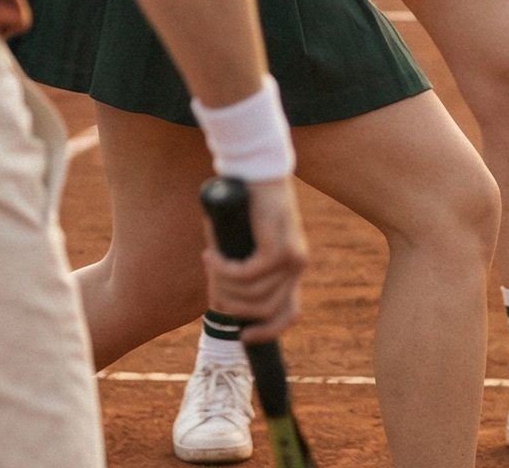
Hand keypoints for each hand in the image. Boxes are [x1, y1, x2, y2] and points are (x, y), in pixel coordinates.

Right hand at [203, 177, 307, 344]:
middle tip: (212, 281)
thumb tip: (224, 307)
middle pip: (263, 311)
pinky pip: (245, 275)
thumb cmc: (247, 210)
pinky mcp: (279, 247)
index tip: (242, 336)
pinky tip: (210, 255)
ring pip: (251, 296)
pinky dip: (222, 270)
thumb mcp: (247, 249)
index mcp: (292, 269)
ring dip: (223, 285)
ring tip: (211, 262)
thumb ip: (243, 276)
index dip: (267, 332)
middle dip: (231, 304)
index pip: (289, 314)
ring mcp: (291, 257)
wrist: (257, 173)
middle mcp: (297, 266)